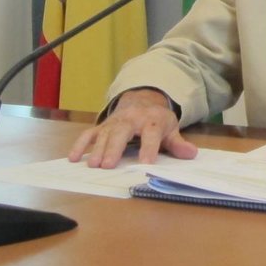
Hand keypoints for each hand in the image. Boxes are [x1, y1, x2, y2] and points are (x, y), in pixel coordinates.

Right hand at [67, 88, 198, 168]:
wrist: (142, 100)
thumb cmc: (157, 120)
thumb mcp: (171, 129)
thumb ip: (178, 143)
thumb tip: (192, 154)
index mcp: (151, 121)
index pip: (150, 134)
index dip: (149, 148)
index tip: (146, 164)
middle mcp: (131, 120)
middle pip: (122, 132)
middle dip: (114, 148)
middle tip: (108, 165)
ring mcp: (115, 122)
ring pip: (105, 134)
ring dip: (97, 149)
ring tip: (92, 165)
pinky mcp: (102, 125)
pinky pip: (89, 133)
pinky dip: (80, 144)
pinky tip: (73, 158)